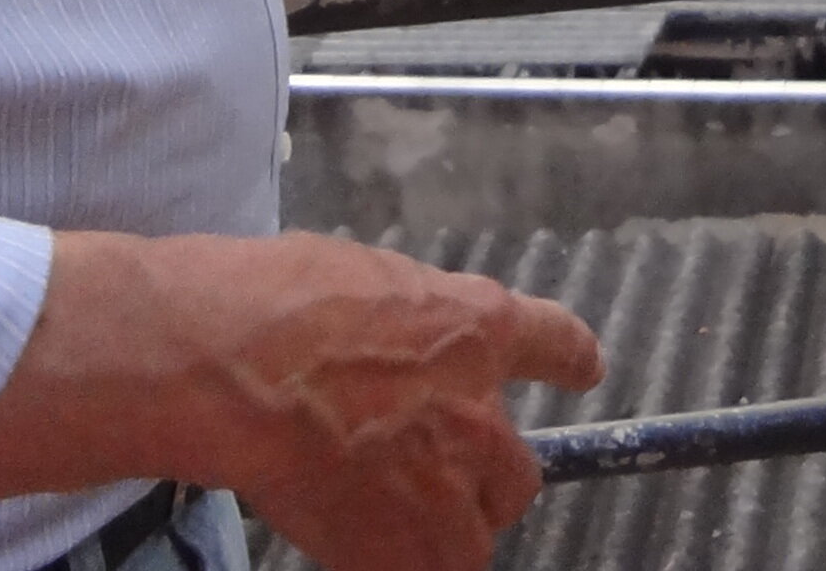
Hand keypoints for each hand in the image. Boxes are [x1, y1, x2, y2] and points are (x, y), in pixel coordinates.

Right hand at [0, 228, 600, 570]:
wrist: (240, 365)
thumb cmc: (278, 300)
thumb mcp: (364, 282)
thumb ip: (400, 325)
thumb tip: (391, 348)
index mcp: (476, 326)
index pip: (556, 343)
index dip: (571, 360)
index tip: (585, 370)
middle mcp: (479, 412)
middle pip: (519, 476)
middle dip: (487, 484)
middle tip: (442, 480)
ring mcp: (444, 485)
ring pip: (471, 544)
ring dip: (444, 540)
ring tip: (397, 529)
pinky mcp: (396, 544)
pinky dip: (388, 562)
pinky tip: (351, 546)